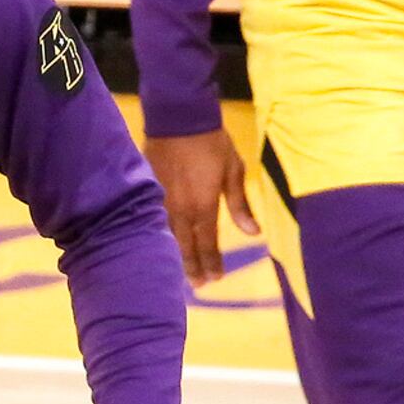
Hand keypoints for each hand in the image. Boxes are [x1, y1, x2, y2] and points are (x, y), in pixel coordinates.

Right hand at [141, 127, 258, 290]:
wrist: (179, 117)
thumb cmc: (212, 142)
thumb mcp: (234, 171)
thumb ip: (241, 205)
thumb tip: (253, 233)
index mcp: (203, 206)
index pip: (208, 243)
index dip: (212, 263)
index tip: (216, 279)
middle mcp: (181, 209)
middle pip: (186, 246)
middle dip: (193, 267)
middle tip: (198, 286)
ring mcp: (162, 201)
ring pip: (168, 236)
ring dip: (176, 254)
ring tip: (182, 271)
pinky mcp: (150, 191)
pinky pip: (155, 220)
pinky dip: (161, 235)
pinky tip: (162, 242)